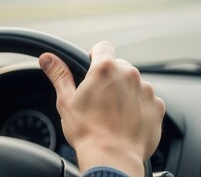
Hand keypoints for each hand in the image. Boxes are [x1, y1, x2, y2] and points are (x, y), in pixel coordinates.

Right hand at [39, 41, 164, 175]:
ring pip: (133, 83)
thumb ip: (59, 75)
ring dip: (124, 92)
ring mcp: (145, 90)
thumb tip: (47, 58)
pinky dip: (138, 106)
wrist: (112, 158)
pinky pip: (146, 99)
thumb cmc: (87, 131)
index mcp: (105, 69)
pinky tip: (125, 120)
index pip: (103, 47)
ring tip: (112, 112)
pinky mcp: (156, 106)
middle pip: (119, 66)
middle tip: (98, 98)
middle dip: (109, 78)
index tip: (91, 69)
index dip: (95, 56)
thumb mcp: (66, 100)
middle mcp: (129, 75)